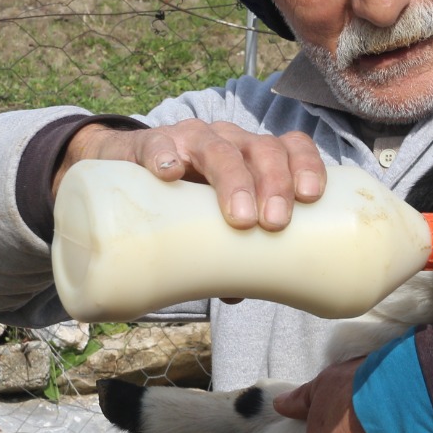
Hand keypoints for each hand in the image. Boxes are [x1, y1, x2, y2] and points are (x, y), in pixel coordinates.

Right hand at [51, 119, 325, 229]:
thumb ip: (226, 251)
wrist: (122, 168)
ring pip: (219, 148)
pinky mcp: (148, 144)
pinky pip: (157, 144)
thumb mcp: (210, 221)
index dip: (307, 165)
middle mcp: (228, 141)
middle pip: (262, 149)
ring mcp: (188, 140)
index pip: (290, 147)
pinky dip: (165, 156)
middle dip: (274, 184)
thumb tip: (239, 292)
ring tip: (240, 217)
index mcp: (252, 156)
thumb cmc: (181, 198)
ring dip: (234, 180)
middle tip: (274, 222)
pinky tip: (169, 173)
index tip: (311, 197)